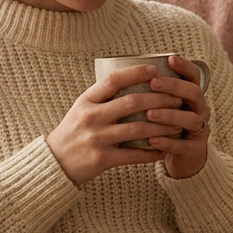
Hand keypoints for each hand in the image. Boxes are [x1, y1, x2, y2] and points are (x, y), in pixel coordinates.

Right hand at [46, 63, 184, 184]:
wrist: (55, 163)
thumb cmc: (74, 132)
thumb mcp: (82, 108)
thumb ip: (103, 97)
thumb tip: (133, 79)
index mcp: (86, 101)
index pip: (113, 80)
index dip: (136, 73)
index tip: (155, 70)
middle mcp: (91, 117)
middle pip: (132, 103)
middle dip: (159, 99)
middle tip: (177, 99)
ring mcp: (97, 139)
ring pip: (138, 129)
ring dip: (162, 126)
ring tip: (177, 124)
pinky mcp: (102, 159)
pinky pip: (134, 155)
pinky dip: (153, 152)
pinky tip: (165, 149)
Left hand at [144, 54, 210, 179]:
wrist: (181, 157)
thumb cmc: (165, 125)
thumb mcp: (163, 106)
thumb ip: (152, 92)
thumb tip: (122, 70)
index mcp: (192, 96)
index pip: (194, 76)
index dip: (184, 66)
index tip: (169, 59)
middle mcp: (200, 110)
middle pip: (194, 92)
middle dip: (174, 86)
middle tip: (153, 83)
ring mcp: (200, 130)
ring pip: (191, 119)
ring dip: (170, 115)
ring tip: (149, 113)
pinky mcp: (194, 151)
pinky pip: (183, 146)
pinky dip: (167, 142)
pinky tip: (152, 140)